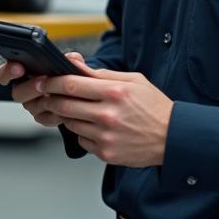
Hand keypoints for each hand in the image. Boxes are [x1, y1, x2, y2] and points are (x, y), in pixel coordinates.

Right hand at [0, 53, 87, 127]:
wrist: (79, 96)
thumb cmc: (70, 76)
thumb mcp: (72, 63)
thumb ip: (72, 58)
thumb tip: (72, 58)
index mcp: (24, 72)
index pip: (5, 73)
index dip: (9, 71)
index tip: (18, 68)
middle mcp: (24, 90)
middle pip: (18, 93)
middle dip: (31, 86)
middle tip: (43, 80)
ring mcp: (32, 105)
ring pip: (32, 107)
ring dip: (46, 100)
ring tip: (59, 93)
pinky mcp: (43, 118)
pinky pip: (46, 118)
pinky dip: (57, 113)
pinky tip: (67, 108)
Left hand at [33, 62, 173, 166]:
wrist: (173, 138)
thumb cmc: (154, 107)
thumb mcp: (133, 81)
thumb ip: (102, 74)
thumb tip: (76, 65)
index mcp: (115, 92)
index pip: (71, 85)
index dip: (52, 82)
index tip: (44, 81)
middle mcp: (108, 115)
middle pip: (64, 105)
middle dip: (51, 99)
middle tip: (48, 95)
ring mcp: (105, 136)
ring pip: (70, 123)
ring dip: (67, 116)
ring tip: (78, 110)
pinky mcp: (106, 153)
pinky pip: (81, 140)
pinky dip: (82, 132)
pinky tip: (94, 127)